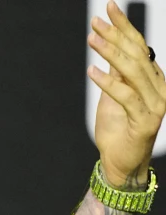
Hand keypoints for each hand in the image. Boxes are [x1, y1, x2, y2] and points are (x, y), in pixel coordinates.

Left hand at [87, 1, 165, 186]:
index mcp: (154, 78)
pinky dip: (107, 82)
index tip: (109, 9)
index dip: (125, 26)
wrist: (120, 162)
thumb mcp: (114, 96)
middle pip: (137, 54)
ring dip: (110, 53)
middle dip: (116, 35)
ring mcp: (155, 104)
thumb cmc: (118, 129)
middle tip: (96, 22)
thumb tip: (109, 48)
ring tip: (92, 39)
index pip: (140, 46)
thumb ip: (116, 74)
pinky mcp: (146, 120)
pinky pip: (126, 96)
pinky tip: (92, 71)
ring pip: (132, 72)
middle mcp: (159, 88)